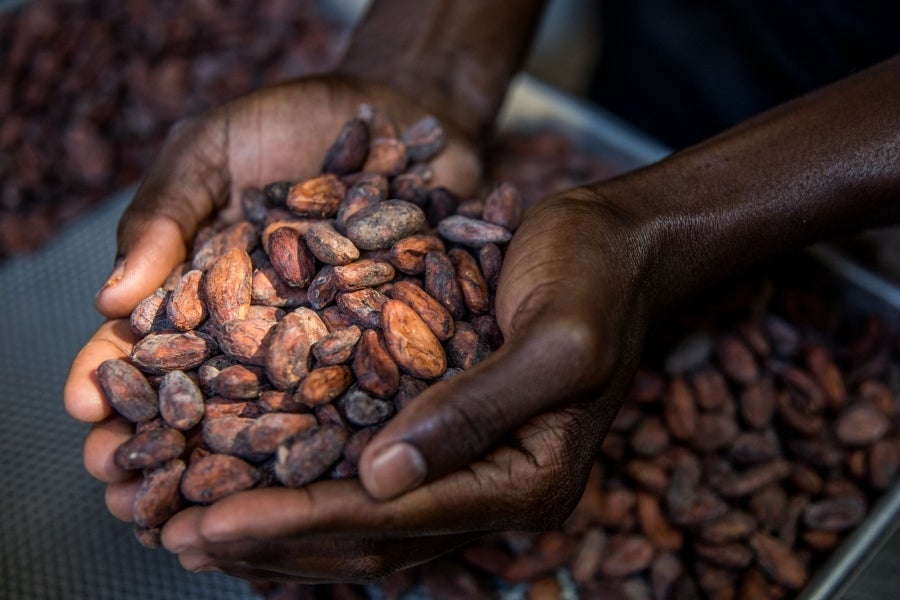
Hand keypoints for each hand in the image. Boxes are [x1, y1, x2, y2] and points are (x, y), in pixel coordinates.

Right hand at [62, 74, 479, 524]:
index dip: (111, 382)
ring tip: (209, 519)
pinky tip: (320, 480)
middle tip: (131, 500)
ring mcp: (323, 344)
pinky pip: (364, 396)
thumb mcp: (210, 149)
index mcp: (202, 290)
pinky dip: (340, 440)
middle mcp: (258, 330)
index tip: (87, 416)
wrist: (393, 106)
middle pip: (204, 402)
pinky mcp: (389, 345)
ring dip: (241, 473)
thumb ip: (164, 213)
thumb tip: (108, 299)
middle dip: (166, 452)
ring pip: (277, 420)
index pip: (146, 346)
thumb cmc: (289, 120)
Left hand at [147, 187, 655, 580]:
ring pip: (368, 522)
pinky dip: (315, 490)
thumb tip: (381, 480)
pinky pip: (378, 482)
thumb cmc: (595, 277)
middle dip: (275, 539)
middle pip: (374, 535)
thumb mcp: (555, 338)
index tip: (214, 520)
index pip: (397, 515)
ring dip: (285, 528)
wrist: (620, 244)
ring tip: (201, 528)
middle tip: (181, 535)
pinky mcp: (458, 437)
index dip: (302, 520)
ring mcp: (478, 468)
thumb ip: (477, 410)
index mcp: (529, 478)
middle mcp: (500, 488)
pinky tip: (263, 483)